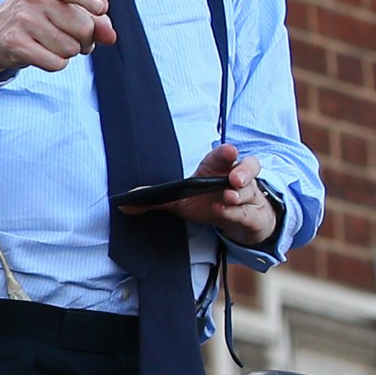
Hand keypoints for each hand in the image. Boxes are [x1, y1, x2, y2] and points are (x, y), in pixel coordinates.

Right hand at [0, 0, 117, 78]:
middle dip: (84, 39)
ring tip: (53, 43)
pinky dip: (56, 63)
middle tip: (70, 36)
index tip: (101, 7)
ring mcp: (23, 20)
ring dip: (68, 52)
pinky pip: (56, 63)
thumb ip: (95, 20)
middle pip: (83, 29)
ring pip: (70, 49)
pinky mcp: (16, 43)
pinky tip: (43, 53)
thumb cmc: (42, 17)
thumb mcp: (67, 9)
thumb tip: (110, 36)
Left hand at [118, 144, 279, 246]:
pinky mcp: (252, 217)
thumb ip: (155, 200)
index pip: (225, 155)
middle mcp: (236, 179)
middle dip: (242, 172)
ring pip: (250, 192)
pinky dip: (239, 215)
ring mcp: (248, 197)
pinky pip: (249, 214)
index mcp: (218, 168)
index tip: (229, 152)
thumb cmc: (208, 202)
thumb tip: (123, 204)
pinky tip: (227, 214)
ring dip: (239, 196)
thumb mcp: (180, 201)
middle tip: (233, 179)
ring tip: (227, 198)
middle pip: (248, 167)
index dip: (227, 153)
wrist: (236, 222)